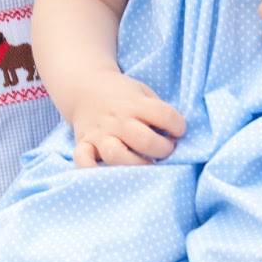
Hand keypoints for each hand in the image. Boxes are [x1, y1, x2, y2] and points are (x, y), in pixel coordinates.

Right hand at [71, 71, 185, 167]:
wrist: (85, 86)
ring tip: (146, 164)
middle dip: (162, 149)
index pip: (164, 115)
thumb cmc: (122, 95)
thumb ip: (158, 111)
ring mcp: (99, 134)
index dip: (178, 126)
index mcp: (135, 104)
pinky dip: (92, 170)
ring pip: (116, 154)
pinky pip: (83, 160)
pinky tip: (106, 175)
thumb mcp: (143, 93)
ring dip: (135, 164)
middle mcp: (117, 120)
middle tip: (166, 150)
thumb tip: (177, 134)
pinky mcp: (84, 143)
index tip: (178, 131)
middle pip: (144, 140)